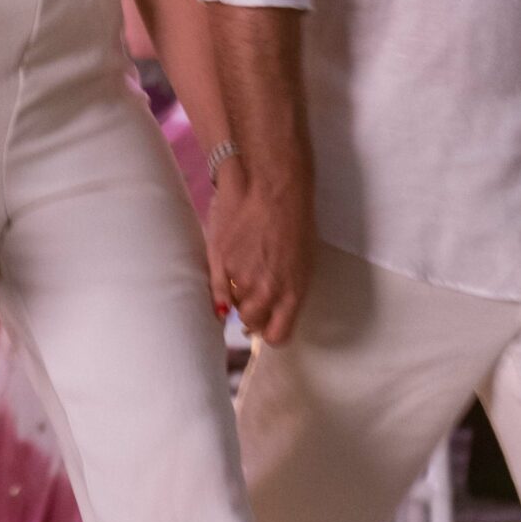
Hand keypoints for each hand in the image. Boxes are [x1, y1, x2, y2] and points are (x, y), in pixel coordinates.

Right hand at [205, 161, 311, 346]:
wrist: (271, 185)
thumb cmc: (294, 219)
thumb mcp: (303, 262)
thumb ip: (287, 292)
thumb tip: (270, 313)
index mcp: (292, 293)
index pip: (277, 336)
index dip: (271, 330)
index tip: (269, 321)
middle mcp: (265, 291)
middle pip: (251, 322)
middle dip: (253, 312)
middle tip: (255, 291)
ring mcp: (239, 277)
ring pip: (232, 304)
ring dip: (236, 293)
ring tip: (245, 266)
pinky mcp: (219, 261)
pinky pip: (217, 288)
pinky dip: (221, 284)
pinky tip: (230, 267)